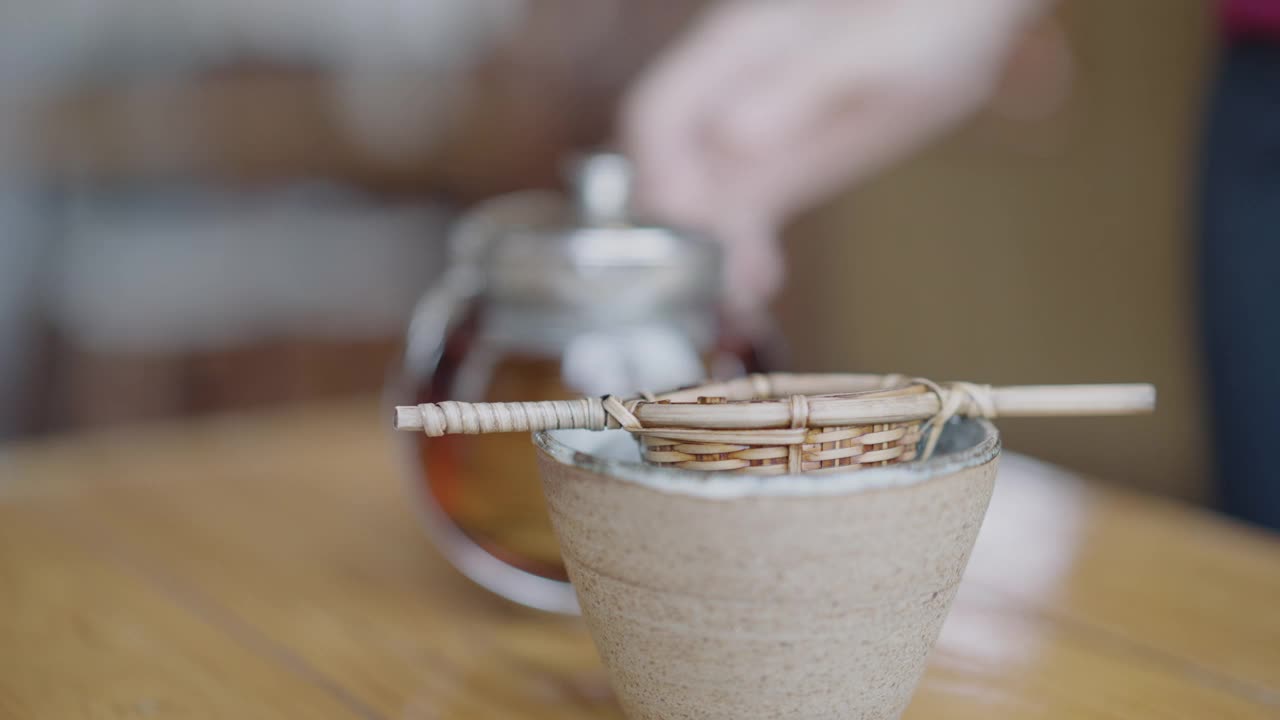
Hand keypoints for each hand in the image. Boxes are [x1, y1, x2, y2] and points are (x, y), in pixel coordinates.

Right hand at [622, 0, 1051, 311]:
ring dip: (707, 251)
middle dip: (675, 227)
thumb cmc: (922, 17)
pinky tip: (757, 282)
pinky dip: (739, 249)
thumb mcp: (872, 53)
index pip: (659, 114)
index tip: (684, 223)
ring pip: (700, 201)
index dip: (657, 170)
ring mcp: (748, 132)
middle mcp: (727, 93)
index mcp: (735, 51)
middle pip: (667, 166)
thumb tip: (733, 138)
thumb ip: (802, 88)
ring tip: (738, 294)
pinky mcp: (776, 163)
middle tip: (710, 280)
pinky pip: (739, 213)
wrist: (957, 18)